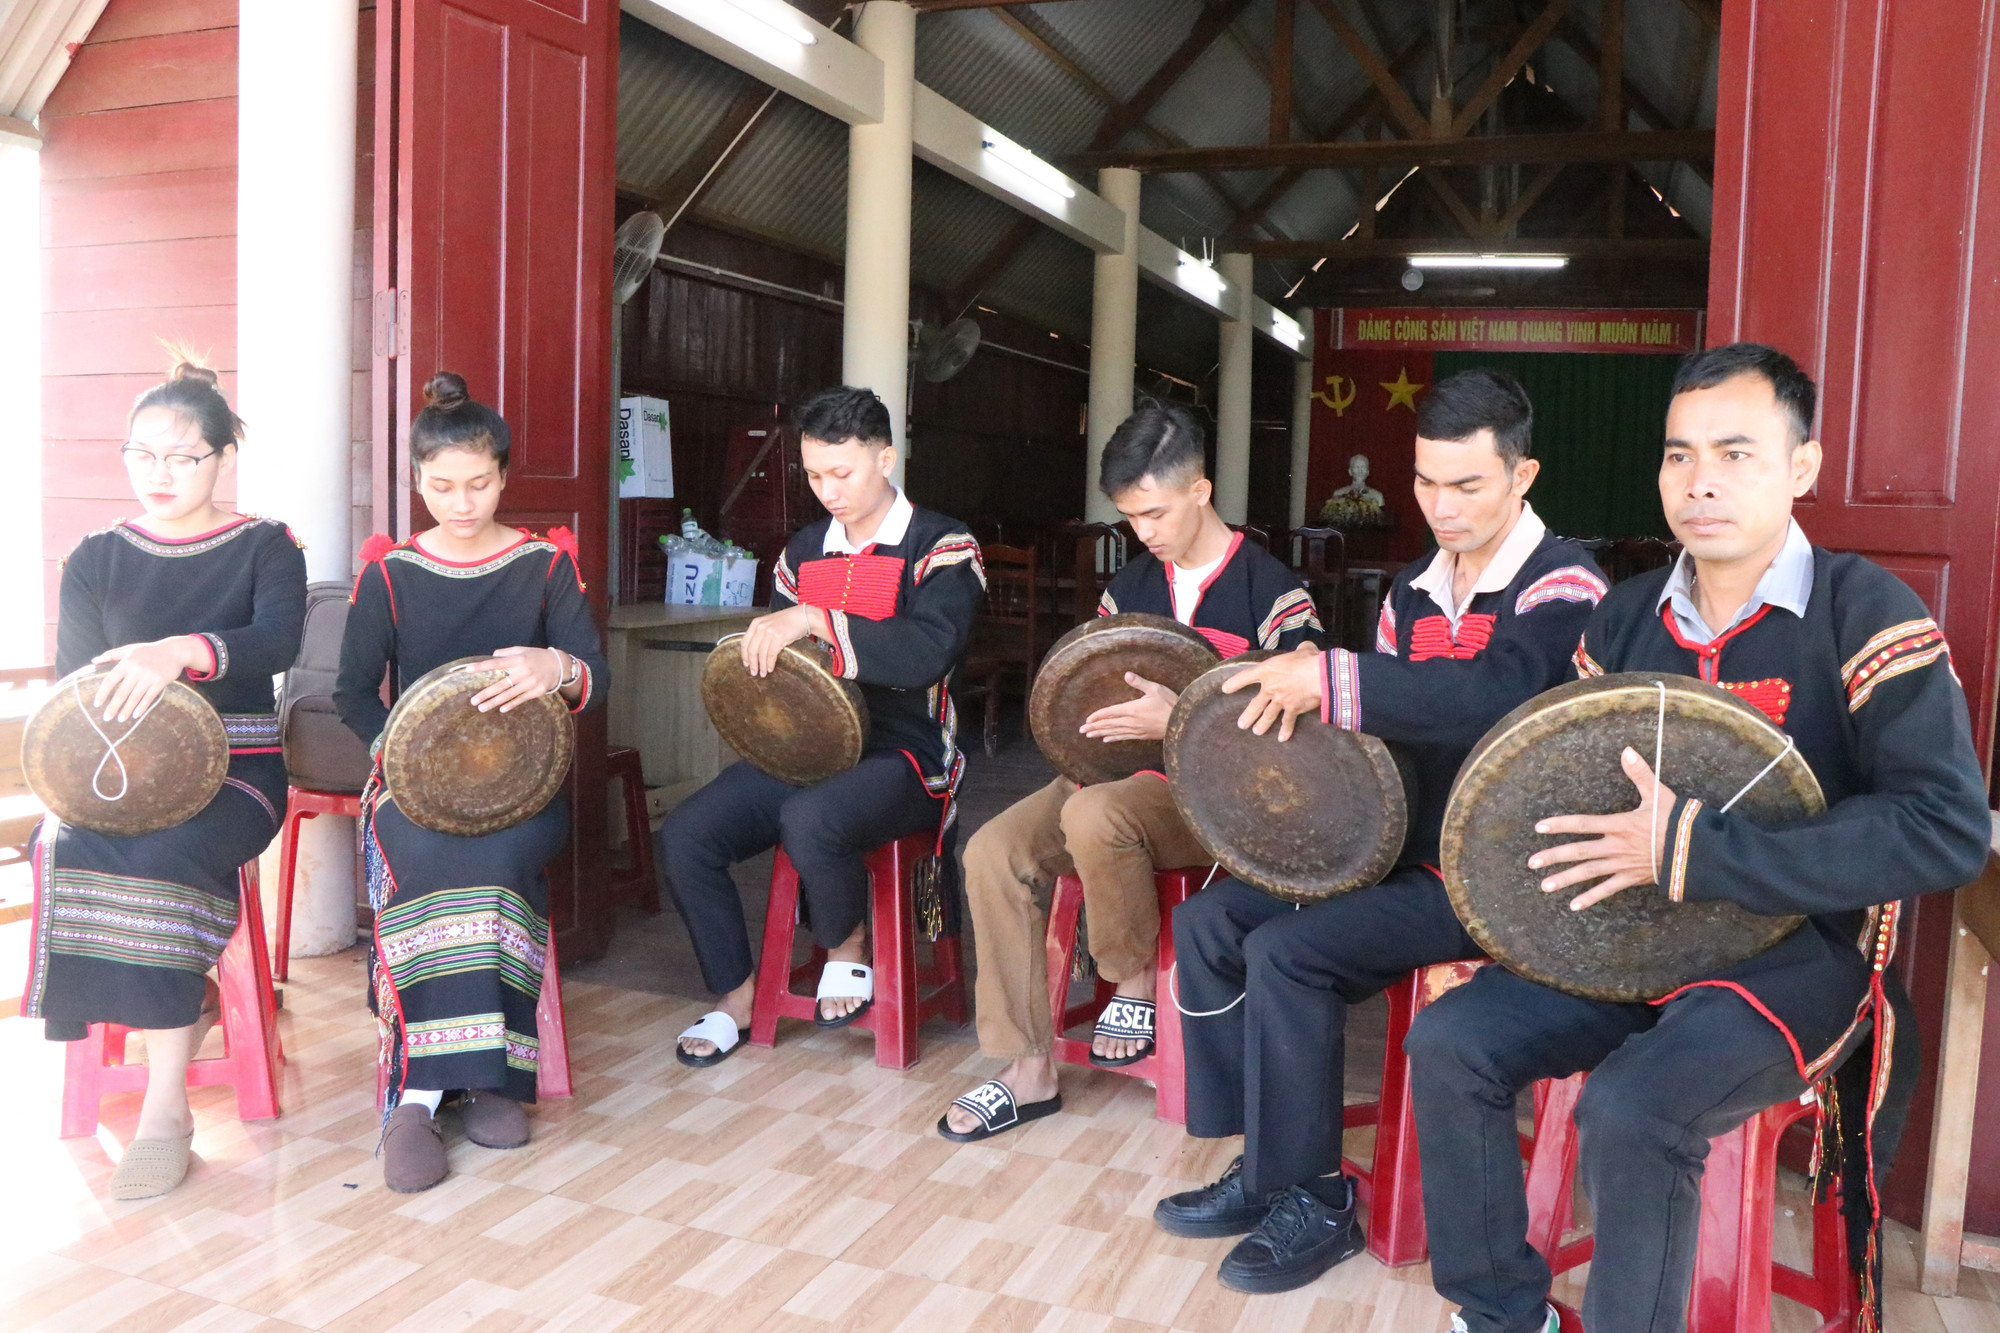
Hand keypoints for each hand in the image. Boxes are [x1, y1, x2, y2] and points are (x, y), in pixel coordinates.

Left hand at [90, 637, 207, 722]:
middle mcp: (137, 670)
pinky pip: (149, 697)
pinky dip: (142, 707)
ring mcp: (149, 677)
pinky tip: (136, 715)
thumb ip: (111, 655)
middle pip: (122, 692)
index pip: (110, 680)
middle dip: (113, 706)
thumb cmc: (148, 650)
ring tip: (120, 719)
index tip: (97, 704)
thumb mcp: (129, 649)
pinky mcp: (160, 682)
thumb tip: (94, 661)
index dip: (103, 693)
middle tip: (106, 718)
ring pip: (135, 697)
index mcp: (127, 662)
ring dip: (126, 710)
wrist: (174, 651)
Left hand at [468, 646, 562, 712]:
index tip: (469, 670)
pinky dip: (511, 705)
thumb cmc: (537, 657)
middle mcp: (523, 671)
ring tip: (481, 708)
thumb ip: (506, 652)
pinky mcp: (537, 691)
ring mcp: (530, 682)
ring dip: (494, 702)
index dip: (482, 666)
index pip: (497, 663)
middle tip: (473, 701)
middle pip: (501, 684)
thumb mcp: (522, 650)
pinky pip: (521, 699)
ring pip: (509, 694)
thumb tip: (492, 656)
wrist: (559, 665)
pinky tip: (501, 709)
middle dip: (486, 693)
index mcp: (518, 659)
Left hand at [740, 604, 827, 676]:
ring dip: (762, 666)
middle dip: (752, 663)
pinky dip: (770, 663)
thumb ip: (760, 633)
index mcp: (756, 623)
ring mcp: (770, 632)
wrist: (802, 617)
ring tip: (763, 673)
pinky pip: (771, 654)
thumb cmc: (787, 621)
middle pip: (752, 650)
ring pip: (761, 654)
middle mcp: (761, 627)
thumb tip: (754, 650)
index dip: (744, 655)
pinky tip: (770, 668)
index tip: (746, 663)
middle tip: (754, 672)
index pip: (745, 642)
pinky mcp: (779, 637)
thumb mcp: (769, 623)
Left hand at [1079, 673, 1177, 742]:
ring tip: (1089, 735)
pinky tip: (1106, 739)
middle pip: (1109, 724)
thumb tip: (1127, 674)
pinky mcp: (1142, 735)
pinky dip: (1114, 738)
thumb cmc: (1170, 704)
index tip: (1087, 720)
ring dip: (1101, 733)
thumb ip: (1140, 683)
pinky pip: (1124, 737)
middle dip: (1094, 727)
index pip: (1110, 712)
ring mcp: (1136, 730)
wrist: (1182, 723)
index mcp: (1133, 709)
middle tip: (1081, 731)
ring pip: (1114, 732)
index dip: (1098, 716)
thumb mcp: (1156, 689)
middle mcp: (1132, 721)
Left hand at [1221, 644, 1324, 740]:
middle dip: (1248, 716)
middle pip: (1255, 704)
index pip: (1246, 676)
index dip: (1234, 683)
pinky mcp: (1292, 709)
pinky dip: (1285, 731)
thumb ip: (1301, 649)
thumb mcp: (1304, 649)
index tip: (1225, 689)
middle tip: (1242, 724)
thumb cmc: (1311, 660)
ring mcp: (1280, 700)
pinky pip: (1287, 722)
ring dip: (1261, 725)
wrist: (1320, 675)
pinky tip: (1282, 738)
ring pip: (1267, 716)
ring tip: (1256, 732)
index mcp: (1268, 670)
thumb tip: (1305, 647)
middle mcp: (1270, 687)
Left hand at [1530, 747, 1677, 910]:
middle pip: (1579, 852)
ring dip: (1565, 880)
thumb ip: (1640, 773)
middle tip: (1532, 863)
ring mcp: (1621, 864)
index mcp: (1619, 825)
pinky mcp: (1630, 878)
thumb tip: (1627, 750)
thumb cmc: (1677, 821)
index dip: (1560, 825)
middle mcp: (1615, 846)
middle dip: (1554, 857)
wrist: (1696, 851)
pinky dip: (1591, 898)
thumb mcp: (1658, 794)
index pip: (1583, 824)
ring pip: (1588, 873)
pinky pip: (1607, 890)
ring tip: (1544, 886)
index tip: (1539, 827)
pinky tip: (1574, 906)